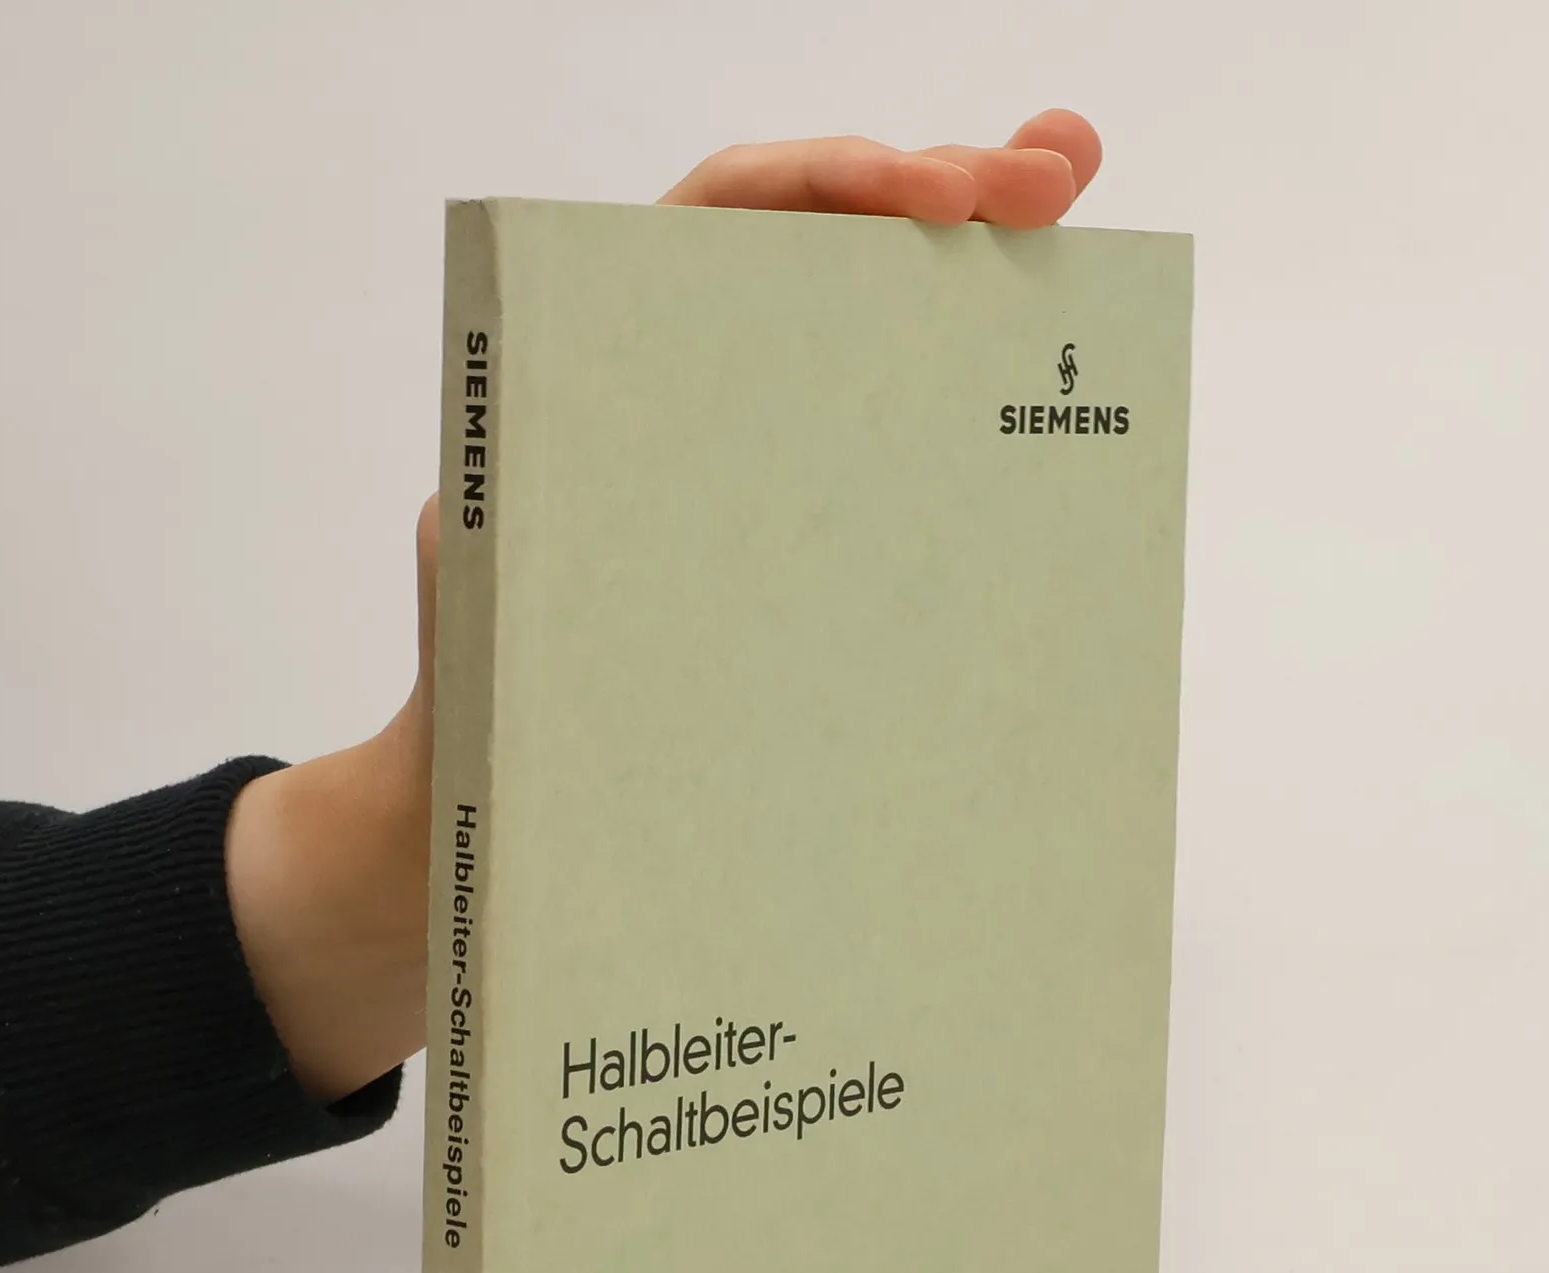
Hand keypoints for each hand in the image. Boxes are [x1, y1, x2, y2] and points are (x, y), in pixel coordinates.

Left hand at [226, 112, 1102, 1102]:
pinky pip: (888, 469)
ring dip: (981, 282)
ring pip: (873, 348)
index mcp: (598, 366)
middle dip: (949, 194)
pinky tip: (1057, 407)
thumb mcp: (479, 598)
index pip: (719, 216)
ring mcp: (747, 473)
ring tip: (1078, 223)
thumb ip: (507, 522)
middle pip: (824, 254)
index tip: (933, 192)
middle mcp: (684, 398)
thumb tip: (565, 471)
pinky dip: (970, 425)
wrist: (482, 824)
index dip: (827, 180)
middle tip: (1062, 172)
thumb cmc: (469, 713)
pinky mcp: (788, 552)